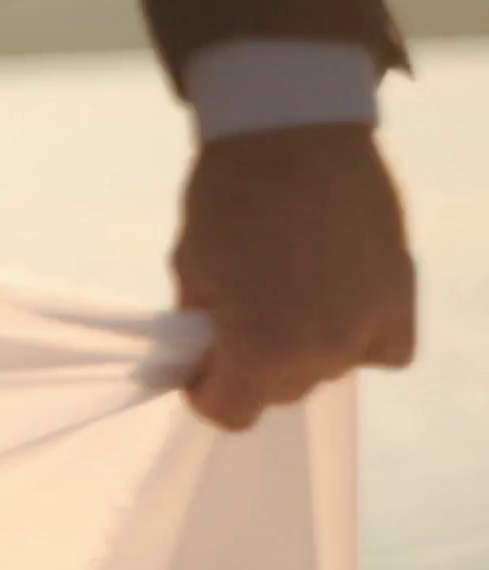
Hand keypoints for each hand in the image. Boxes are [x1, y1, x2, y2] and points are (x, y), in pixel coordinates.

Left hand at [172, 125, 415, 430]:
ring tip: (290, 300)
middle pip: (282, 391)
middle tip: (240, 322)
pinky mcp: (402, 291)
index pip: (231, 414)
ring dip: (306, 349)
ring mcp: (370, 321)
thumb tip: (206, 356)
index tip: (200, 366)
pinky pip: (387, 349)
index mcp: (261, 350)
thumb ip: (202, 330)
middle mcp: (323, 349)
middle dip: (252, 366)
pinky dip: (364, 338)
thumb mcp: (191, 273)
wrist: (291, 131)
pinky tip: (340, 309)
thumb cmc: (226, 198)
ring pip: (330, 369)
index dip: (206, 392)